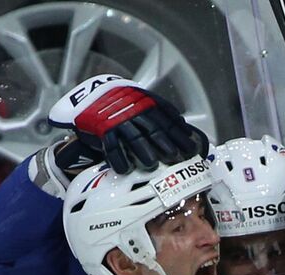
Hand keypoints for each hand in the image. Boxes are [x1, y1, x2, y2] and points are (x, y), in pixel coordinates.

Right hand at [48, 74, 208, 173]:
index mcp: (147, 104)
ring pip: (134, 137)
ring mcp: (118, 119)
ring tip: (152, 164)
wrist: (93, 94)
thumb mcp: (144, 102)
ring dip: (144, 151)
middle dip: (166, 143)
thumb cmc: (125, 104)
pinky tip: (124, 169)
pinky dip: (118, 157)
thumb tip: (182, 127)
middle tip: (176, 157)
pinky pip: (111, 144)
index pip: (168, 120)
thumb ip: (160, 113)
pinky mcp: (103, 128)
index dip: (180, 134)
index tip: (191, 148)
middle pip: (153, 128)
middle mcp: (134, 110)